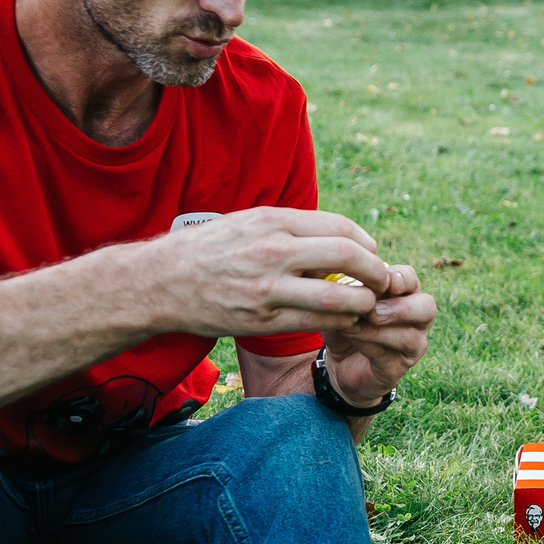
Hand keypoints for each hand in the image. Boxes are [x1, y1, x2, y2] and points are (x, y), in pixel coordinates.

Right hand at [133, 207, 389, 339]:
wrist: (159, 282)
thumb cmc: (209, 249)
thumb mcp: (248, 222)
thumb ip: (291, 227)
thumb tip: (339, 237)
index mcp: (272, 221)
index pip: (340, 227)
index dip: (366, 242)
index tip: (372, 252)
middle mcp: (272, 252)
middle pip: (348, 258)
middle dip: (376, 272)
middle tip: (384, 280)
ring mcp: (267, 290)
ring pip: (338, 299)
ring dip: (362, 303)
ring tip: (366, 304)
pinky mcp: (261, 321)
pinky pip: (315, 323)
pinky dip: (338, 321)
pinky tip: (341, 318)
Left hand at [322, 263, 435, 404]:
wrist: (339, 361)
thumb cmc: (345, 321)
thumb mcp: (342, 299)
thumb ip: (347, 286)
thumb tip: (343, 273)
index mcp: (406, 294)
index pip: (410, 278)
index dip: (398, 278)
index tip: (378, 279)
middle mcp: (417, 319)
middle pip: (427, 307)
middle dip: (400, 307)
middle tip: (372, 310)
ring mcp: (411, 346)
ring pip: (410, 337)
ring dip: (378, 329)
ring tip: (354, 324)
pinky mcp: (397, 369)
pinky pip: (389, 357)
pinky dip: (368, 344)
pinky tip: (350, 335)